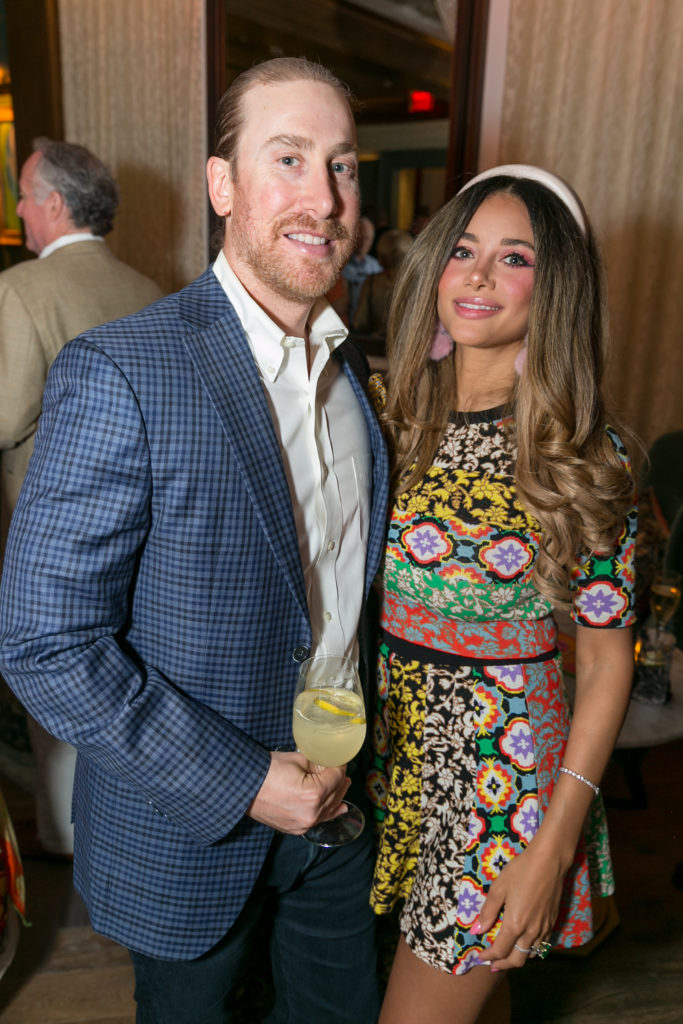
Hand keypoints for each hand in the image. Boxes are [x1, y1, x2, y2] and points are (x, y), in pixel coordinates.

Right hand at [246, 750, 350, 833]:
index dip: (340, 765)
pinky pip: (319, 820)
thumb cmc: (267, 770)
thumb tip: (328, 764)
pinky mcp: (296, 829)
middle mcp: (312, 813)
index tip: (340, 759)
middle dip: (339, 780)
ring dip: (337, 796)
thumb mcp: (297, 759)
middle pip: (335, 794)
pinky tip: (340, 808)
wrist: (244, 787)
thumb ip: (317, 763)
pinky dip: (329, 812)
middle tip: (342, 769)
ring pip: (329, 809)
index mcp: (314, 794)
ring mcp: (304, 825)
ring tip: (344, 785)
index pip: (336, 777)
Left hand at [469, 842, 565, 969]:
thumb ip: (488, 911)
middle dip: (503, 965)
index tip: (480, 956)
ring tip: (507, 956)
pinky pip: (542, 945)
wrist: (549, 861)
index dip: (489, 956)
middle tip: (492, 965)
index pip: (500, 950)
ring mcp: (544, 928)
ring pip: (530, 955)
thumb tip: (477, 930)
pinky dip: (531, 951)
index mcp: (515, 924)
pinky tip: (525, 945)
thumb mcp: (499, 887)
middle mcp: (531, 931)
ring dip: (517, 959)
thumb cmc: (521, 871)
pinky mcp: (552, 922)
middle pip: (517, 959)